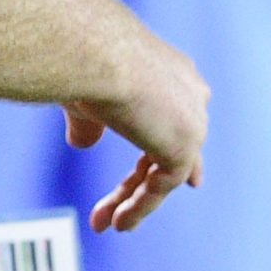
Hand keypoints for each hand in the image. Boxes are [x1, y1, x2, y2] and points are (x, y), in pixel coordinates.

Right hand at [64, 32, 208, 233]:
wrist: (88, 48)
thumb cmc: (79, 55)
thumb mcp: (83, 90)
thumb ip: (89, 120)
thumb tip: (82, 144)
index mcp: (171, 70)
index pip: (176, 114)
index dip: (169, 146)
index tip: (187, 180)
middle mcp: (189, 92)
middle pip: (170, 147)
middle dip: (145, 183)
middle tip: (127, 211)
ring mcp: (192, 119)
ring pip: (166, 170)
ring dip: (133, 199)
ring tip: (108, 223)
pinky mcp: (184, 146)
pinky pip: (161, 186)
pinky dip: (139, 207)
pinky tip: (118, 222)